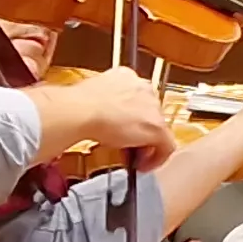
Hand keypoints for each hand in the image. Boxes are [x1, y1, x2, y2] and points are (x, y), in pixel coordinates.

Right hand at [31, 66, 173, 156]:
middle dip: (140, 129)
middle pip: (149, 112)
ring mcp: (153, 108)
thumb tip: (93, 115)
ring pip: (158, 127)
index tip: (121, 126)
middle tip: (128, 144)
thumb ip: (99, 102)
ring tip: (134, 155)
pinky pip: (166, 146)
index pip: (136, 96)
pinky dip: (157, 158)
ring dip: (147, 143)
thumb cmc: (76, 104)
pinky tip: (144, 166)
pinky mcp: (157, 127)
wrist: (80, 110)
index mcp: (126, 76)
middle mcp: (144, 87)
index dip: (131, 115)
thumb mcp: (89, 97)